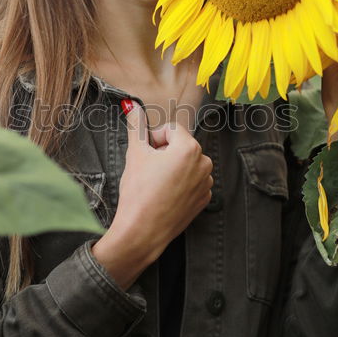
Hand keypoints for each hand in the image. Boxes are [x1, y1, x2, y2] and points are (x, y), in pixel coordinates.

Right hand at [118, 103, 212, 249]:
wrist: (142, 231)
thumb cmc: (138, 193)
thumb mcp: (135, 154)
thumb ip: (136, 126)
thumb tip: (132, 106)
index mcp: (189, 148)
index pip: (171, 130)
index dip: (155, 139)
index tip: (146, 154)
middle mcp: (204, 163)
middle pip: (181, 145)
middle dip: (164, 153)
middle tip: (149, 170)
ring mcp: (205, 183)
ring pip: (186, 163)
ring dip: (173, 168)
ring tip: (157, 184)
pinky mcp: (204, 199)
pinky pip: (192, 181)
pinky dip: (180, 184)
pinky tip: (165, 195)